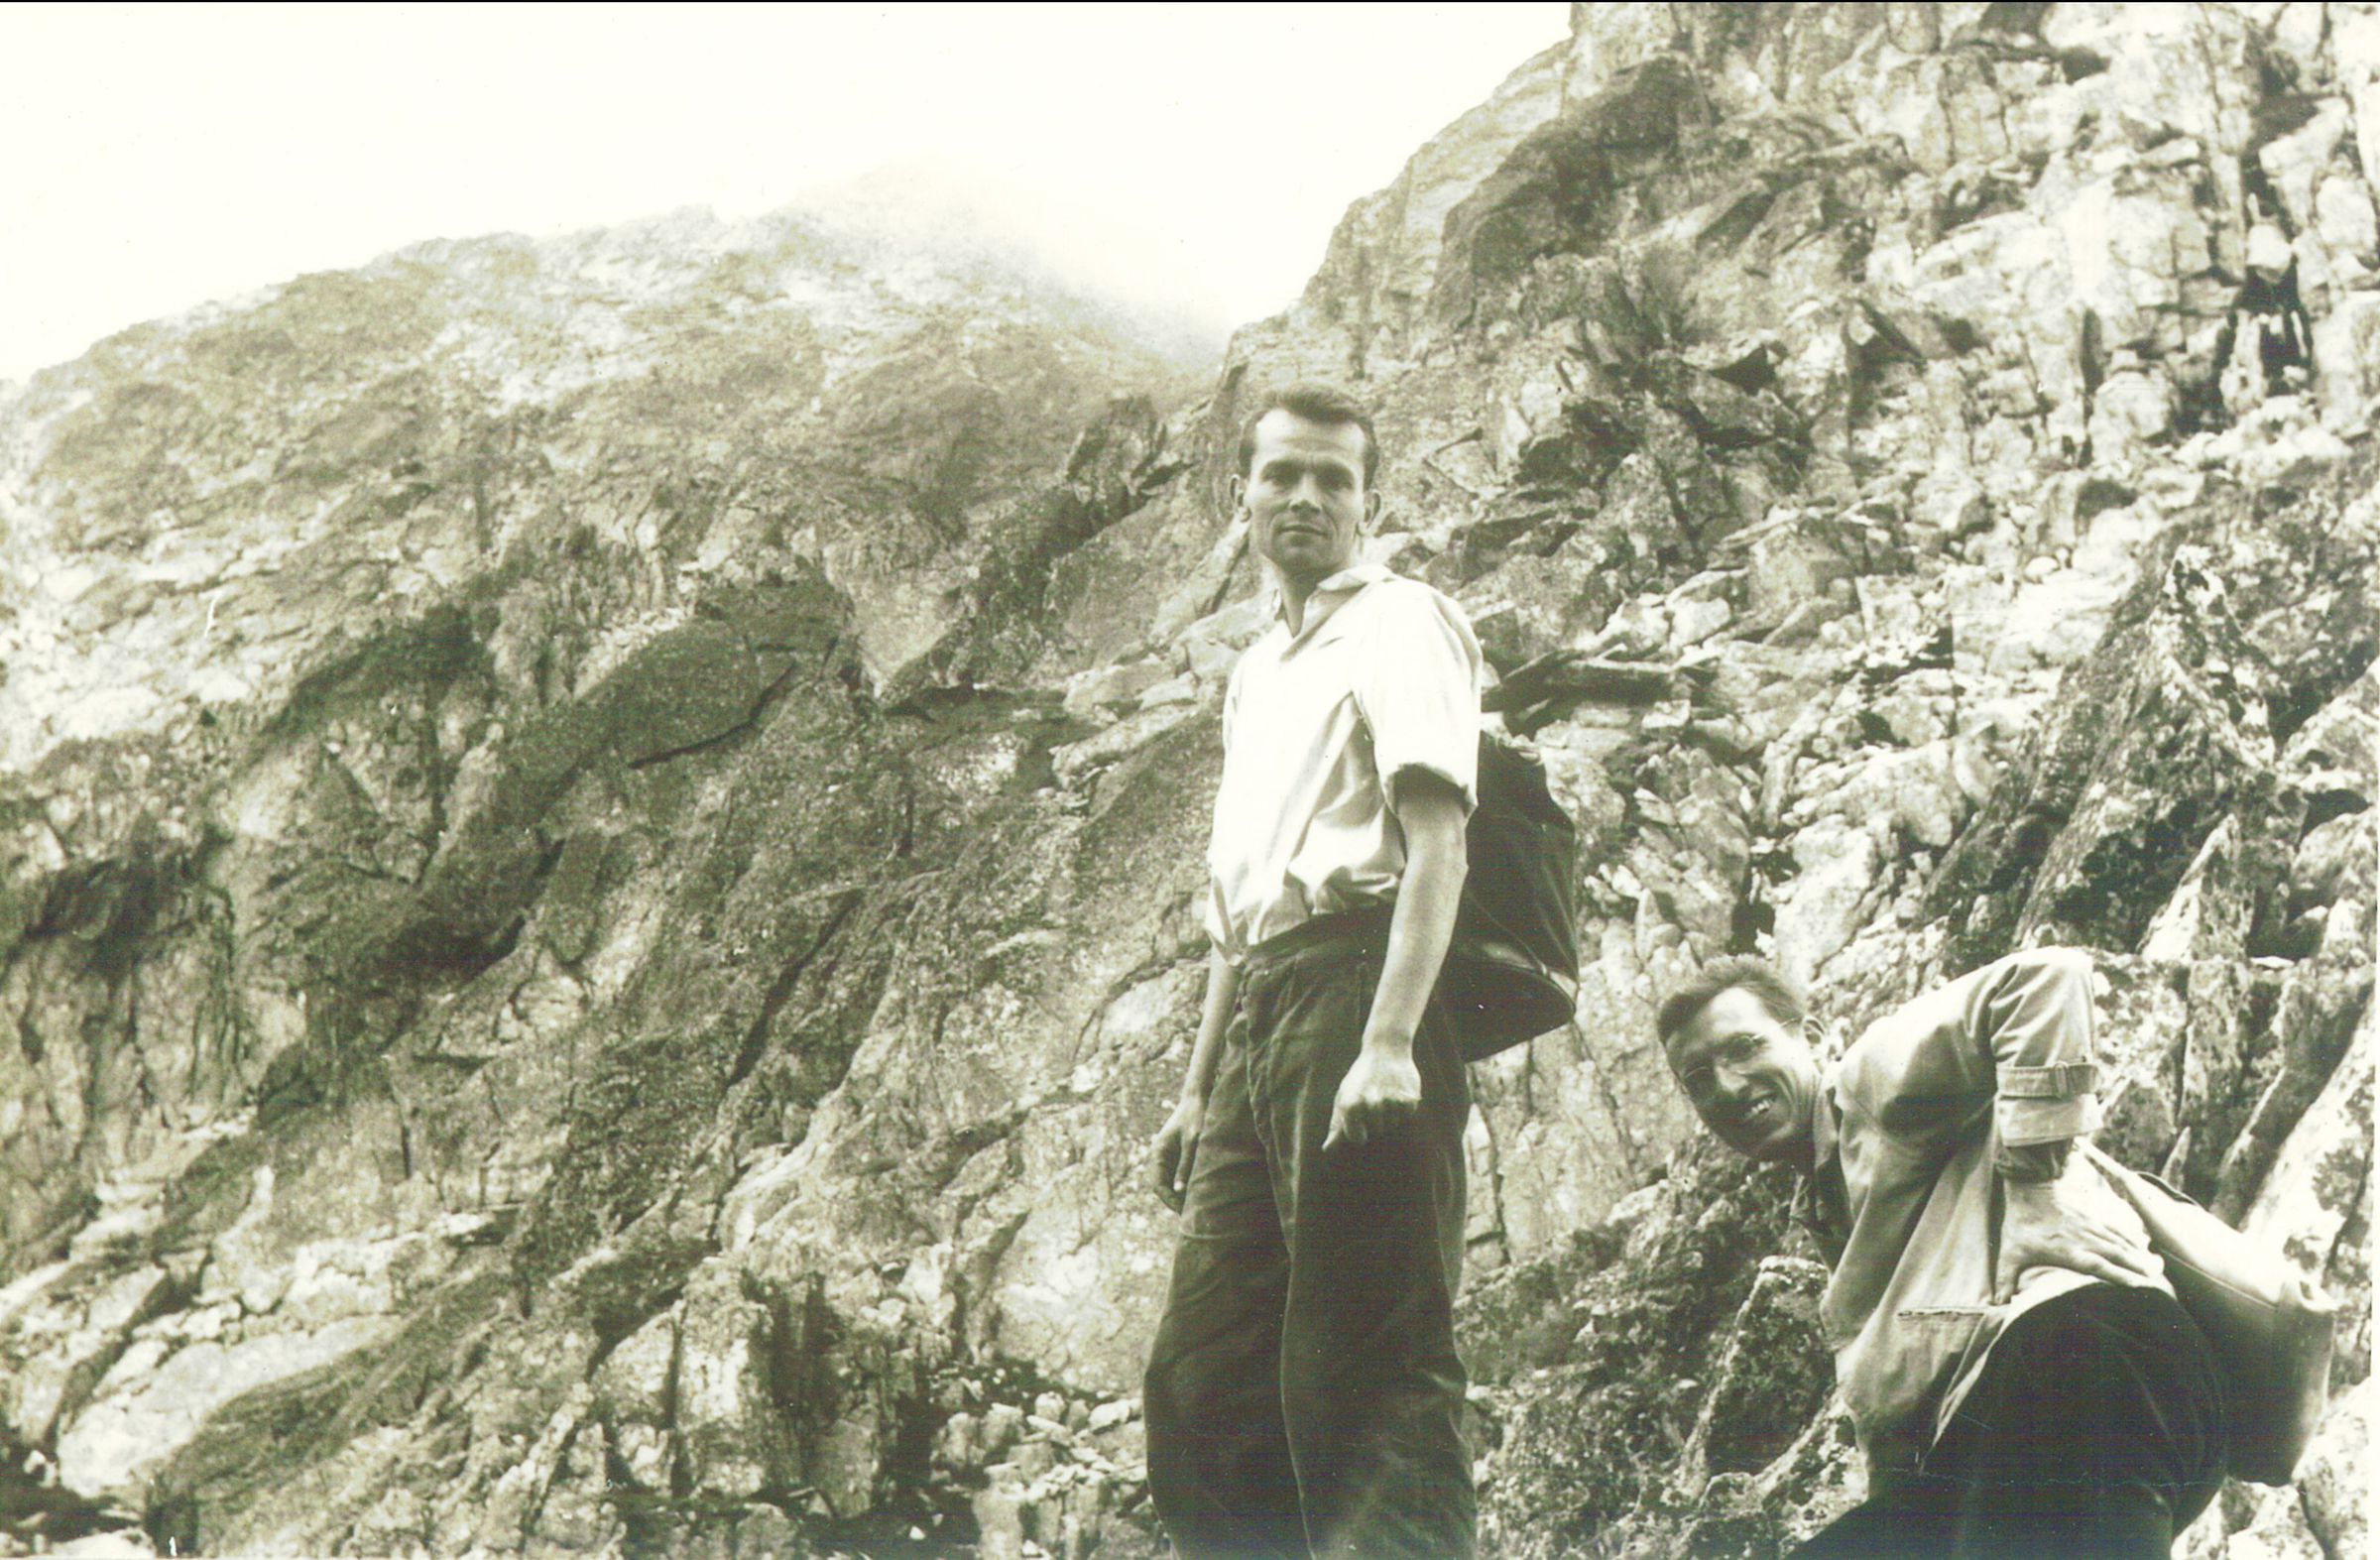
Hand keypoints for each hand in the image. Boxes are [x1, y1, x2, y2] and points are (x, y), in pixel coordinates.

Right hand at [1151, 1094, 1205, 1210]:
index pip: (1158, 1186)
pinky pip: (1182, 1179)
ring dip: (1184, 1197)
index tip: (1185, 1212)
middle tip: (1195, 1216)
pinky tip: (1204, 1194)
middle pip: (1165, 1189)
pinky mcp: (1181, 1159)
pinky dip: (1190, 1188)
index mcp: (1158, 1154)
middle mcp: (1161, 1159)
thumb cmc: (1195, 1117)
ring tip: (1201, 1208)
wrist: (1199, 1098)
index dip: (1170, 1201)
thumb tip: (1180, 1191)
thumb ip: (1186, 1164)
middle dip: (1177, 1202)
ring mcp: (1170, 1160)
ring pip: (1174, 1186)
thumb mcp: (1193, 1141)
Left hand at [1323, 1039, 1422, 1150]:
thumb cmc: (1360, 1077)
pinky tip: (1398, 1091)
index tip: (1359, 1118)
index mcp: (1350, 1105)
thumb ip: (1336, 1125)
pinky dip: (1403, 1108)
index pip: (1357, 1139)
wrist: (1385, 1049)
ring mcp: (1391, 1102)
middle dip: (1375, 1120)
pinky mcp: (1409, 1099)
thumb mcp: (1344, 1096)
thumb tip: (1327, 1150)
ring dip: (1390, 1114)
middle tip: (1374, 1097)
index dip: (1359, 1130)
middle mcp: (1370, 1104)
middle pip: (1377, 1131)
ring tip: (1386, 1093)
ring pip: (1393, 1125)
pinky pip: (1406, 1117)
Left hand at [1994, 1174, 2163, 1302]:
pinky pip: (2116, 1229)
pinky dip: (2131, 1237)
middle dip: (2138, 1268)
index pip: (2099, 1266)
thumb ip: (2005, 1278)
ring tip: (2157, 1267)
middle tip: (2158, 1281)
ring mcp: (2091, 1226)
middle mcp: (2085, 1239)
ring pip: (2120, 1242)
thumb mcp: (2010, 1252)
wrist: (2029, 1186)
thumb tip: (1997, 1303)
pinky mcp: (2093, 1216)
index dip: (2119, 1276)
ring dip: (2138, 1255)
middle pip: (2117, 1255)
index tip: (2139, 1285)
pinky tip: (2143, 1244)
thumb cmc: (2021, 1223)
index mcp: (2069, 1251)